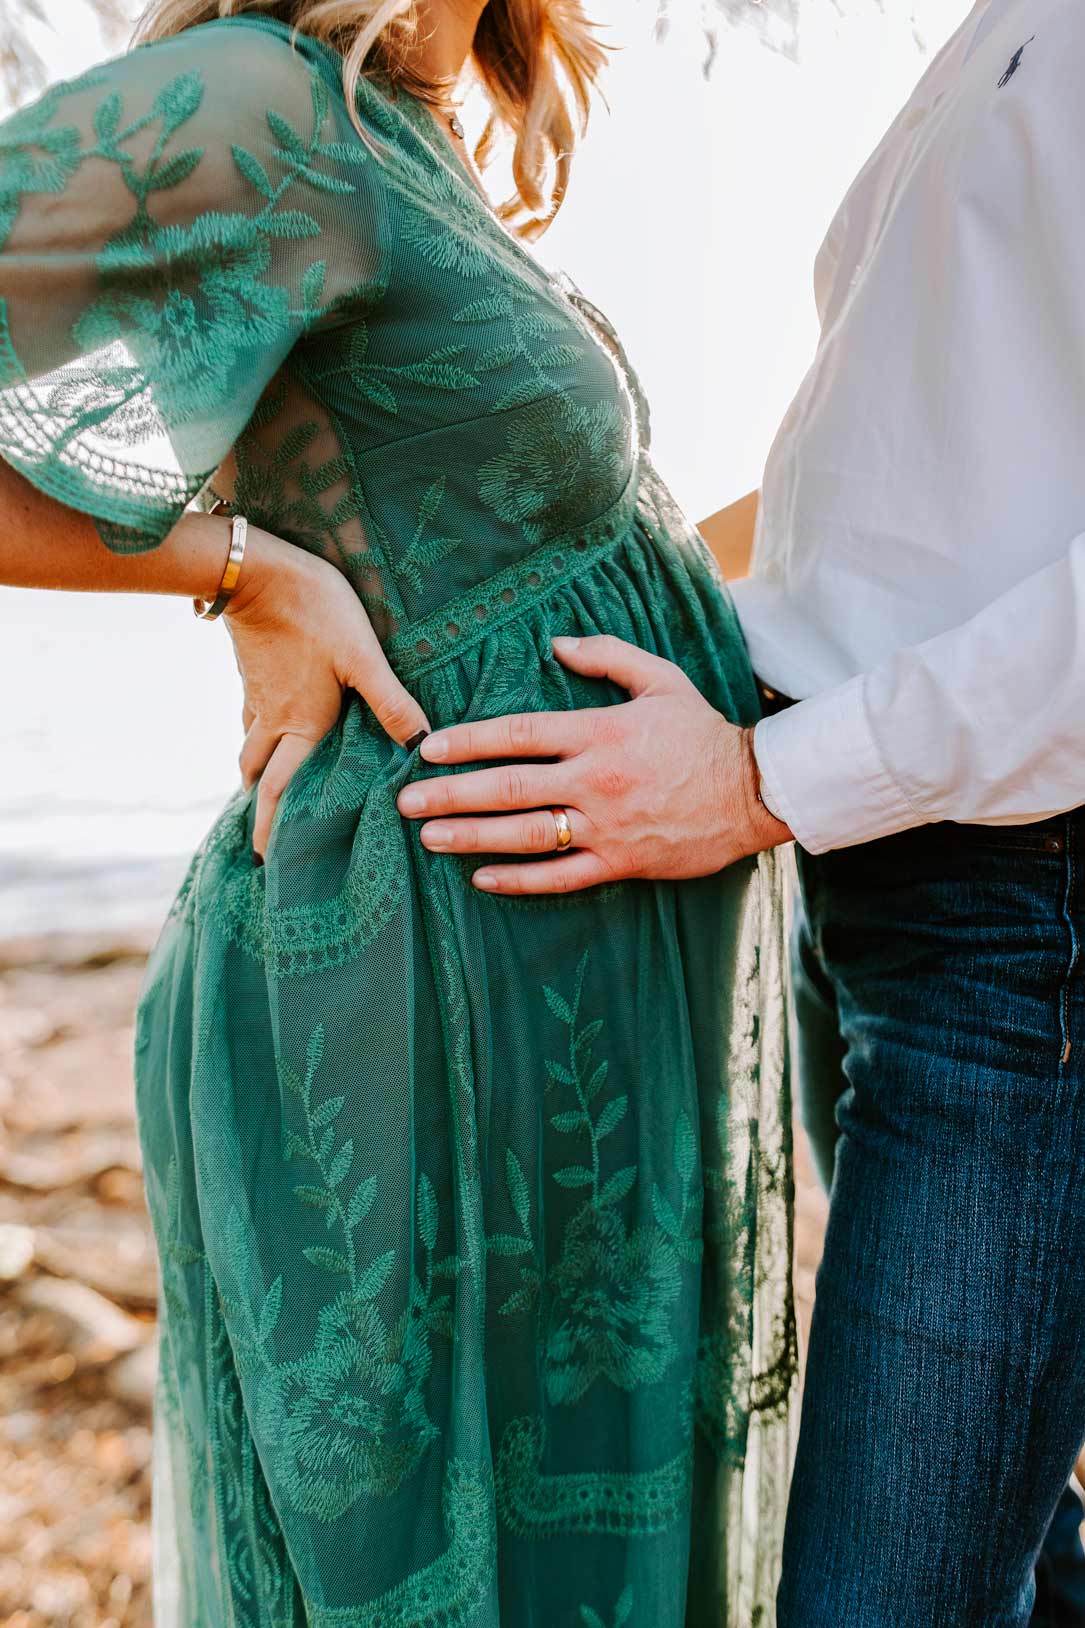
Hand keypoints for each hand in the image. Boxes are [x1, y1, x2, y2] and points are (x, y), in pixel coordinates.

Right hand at [224, 528, 428, 859]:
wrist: (254, 571)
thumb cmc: (315, 612)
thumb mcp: (362, 657)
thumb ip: (392, 702)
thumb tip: (422, 744)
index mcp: (302, 725)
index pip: (281, 789)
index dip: (273, 825)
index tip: (268, 857)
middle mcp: (274, 720)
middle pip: (258, 777)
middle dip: (259, 812)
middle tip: (261, 842)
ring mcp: (257, 696)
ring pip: (251, 747)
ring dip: (255, 775)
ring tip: (261, 792)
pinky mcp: (251, 673)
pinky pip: (251, 719)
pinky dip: (256, 738)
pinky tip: (269, 730)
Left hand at [396, 634, 791, 894]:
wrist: (753, 790)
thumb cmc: (702, 734)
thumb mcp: (660, 680)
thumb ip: (607, 657)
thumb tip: (555, 644)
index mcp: (599, 731)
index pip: (518, 734)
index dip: (468, 741)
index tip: (427, 749)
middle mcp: (595, 779)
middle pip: (508, 787)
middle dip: (450, 794)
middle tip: (406, 803)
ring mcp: (606, 824)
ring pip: (526, 834)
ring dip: (472, 837)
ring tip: (430, 839)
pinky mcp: (621, 861)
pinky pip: (562, 876)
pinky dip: (520, 881)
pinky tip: (483, 879)